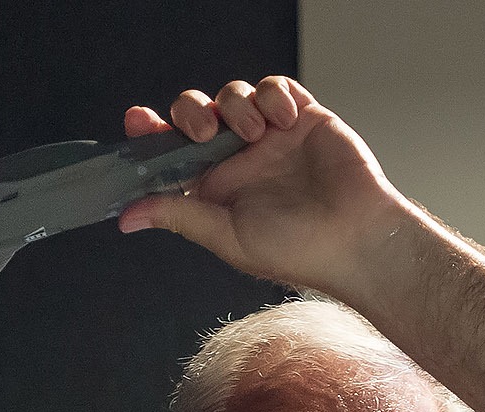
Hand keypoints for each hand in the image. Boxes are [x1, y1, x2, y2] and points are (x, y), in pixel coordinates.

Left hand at [116, 77, 406, 297]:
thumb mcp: (227, 236)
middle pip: (196, 115)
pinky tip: (283, 122)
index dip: (150, 135)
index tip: (136, 122)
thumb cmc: (298, 250)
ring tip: (256, 134)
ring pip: (232, 96)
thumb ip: (179, 215)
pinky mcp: (302, 118)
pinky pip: (274, 87)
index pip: (172, 153)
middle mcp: (239, 160)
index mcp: (216, 188)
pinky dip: (272, 95)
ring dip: (235, 106)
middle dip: (189, 112)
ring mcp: (270, 137)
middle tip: (201, 133)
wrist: (356, 238)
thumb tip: (127, 217)